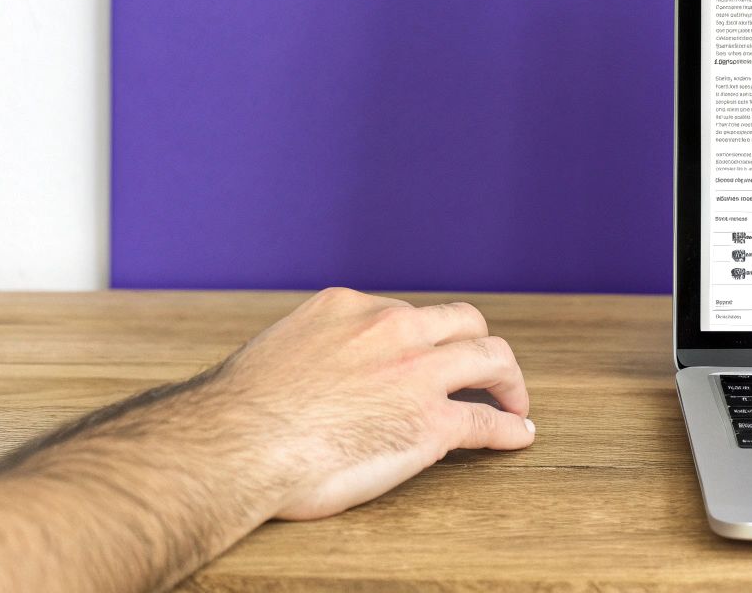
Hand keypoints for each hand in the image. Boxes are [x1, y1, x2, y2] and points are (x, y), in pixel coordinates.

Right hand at [206, 288, 535, 520]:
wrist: (234, 444)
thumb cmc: (238, 413)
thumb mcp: (277, 350)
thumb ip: (311, 351)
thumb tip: (313, 372)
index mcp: (348, 307)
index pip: (406, 313)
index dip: (424, 339)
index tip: (426, 359)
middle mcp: (390, 328)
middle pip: (463, 322)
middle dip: (478, 346)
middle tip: (485, 373)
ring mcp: (415, 373)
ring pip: (491, 358)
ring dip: (509, 380)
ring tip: (513, 401)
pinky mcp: (430, 423)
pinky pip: (485, 421)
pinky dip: (509, 428)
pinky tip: (518, 436)